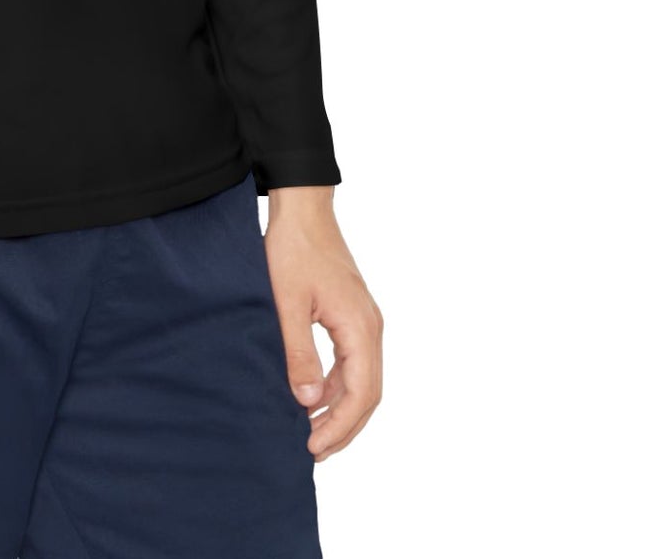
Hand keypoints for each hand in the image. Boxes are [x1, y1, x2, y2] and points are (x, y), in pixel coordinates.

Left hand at [263, 185, 382, 460]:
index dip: (340, 425)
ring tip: (312, 434)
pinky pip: (353, 362)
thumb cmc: (293, 249)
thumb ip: (298, 353)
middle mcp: (370, 327)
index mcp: (360, 326)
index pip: (362, 392)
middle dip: (344, 426)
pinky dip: (338, 386)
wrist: (302, 207)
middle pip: (368, 392)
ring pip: (362, 380)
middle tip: (313, 451)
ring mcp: (363, 321)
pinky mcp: (351, 315)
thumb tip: (309, 402)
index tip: (312, 446)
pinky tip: (313, 398)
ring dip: (341, 409)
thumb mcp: (287, 303)